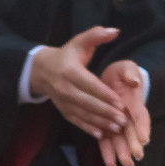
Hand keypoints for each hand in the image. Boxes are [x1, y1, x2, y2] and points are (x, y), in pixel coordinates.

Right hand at [34, 26, 122, 141]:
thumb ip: (96, 35)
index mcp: (70, 71)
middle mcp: (65, 88)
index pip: (90, 85)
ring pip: (83, 114)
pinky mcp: (63, 110)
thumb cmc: (66, 55)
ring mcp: (62, 101)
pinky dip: (88, 128)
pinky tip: (101, 134)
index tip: (120, 103)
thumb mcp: (79, 42)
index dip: (105, 95)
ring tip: (117, 128)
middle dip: (106, 112)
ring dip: (100, 123)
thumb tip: (115, 31)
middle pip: (87, 103)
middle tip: (123, 120)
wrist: (41, 69)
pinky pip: (76, 121)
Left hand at [94, 59, 151, 165]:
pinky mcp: (107, 127)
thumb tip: (134, 82)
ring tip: (125, 165)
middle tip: (136, 156)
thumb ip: (130, 73)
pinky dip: (109, 153)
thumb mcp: (126, 68)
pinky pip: (108, 142)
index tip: (144, 138)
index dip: (142, 127)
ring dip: (123, 153)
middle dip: (134, 145)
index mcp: (134, 102)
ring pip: (121, 140)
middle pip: (132, 132)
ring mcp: (118, 124)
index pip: (140, 116)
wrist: (111, 78)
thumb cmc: (121, 73)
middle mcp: (129, 116)